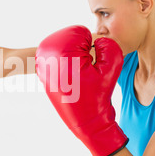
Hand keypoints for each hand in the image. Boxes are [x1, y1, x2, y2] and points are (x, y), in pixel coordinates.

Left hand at [35, 25, 127, 155]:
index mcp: (62, 55)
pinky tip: (72, 79)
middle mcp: (47, 59)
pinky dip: (67, 65)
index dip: (92, 46)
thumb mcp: (111, 69)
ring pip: (63, 49)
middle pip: (68, 39)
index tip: (92, 62)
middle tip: (85, 69)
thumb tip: (96, 41)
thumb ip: (108, 46)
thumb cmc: (98, 97)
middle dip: (81, 50)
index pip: (79, 33)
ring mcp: (43, 67)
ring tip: (78, 75)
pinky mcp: (43, 75)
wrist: (85, 122)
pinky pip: (59, 60)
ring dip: (73, 57)